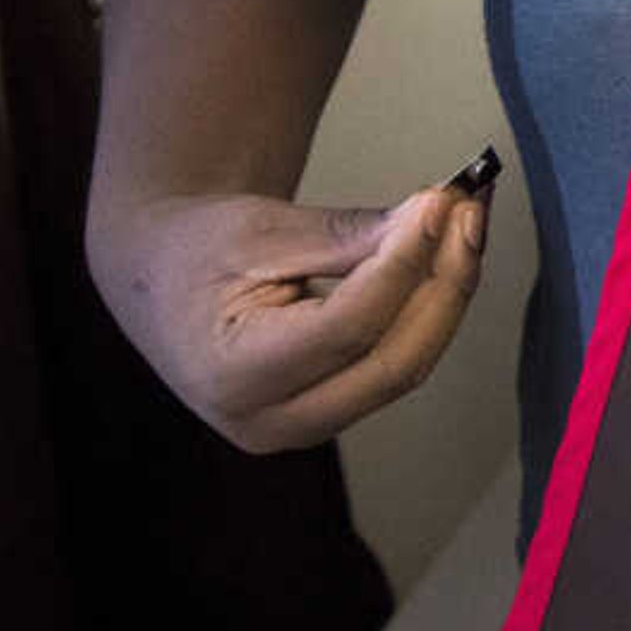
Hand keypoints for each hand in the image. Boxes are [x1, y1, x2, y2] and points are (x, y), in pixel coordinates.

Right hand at [105, 184, 485, 453]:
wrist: (161, 282)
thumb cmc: (199, 251)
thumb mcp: (261, 230)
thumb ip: (347, 235)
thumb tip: (435, 216)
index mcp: (233, 376)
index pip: (347, 326)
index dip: (404, 263)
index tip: (439, 203)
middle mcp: (269, 420)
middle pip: (392, 361)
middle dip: (444, 282)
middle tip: (469, 210)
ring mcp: (302, 427)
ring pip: (405, 366)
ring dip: (446, 292)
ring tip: (465, 222)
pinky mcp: (329, 413)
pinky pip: (396, 364)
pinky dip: (427, 308)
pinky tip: (446, 256)